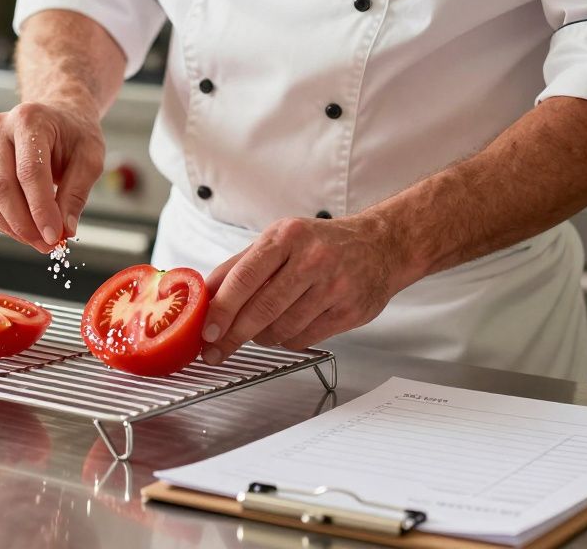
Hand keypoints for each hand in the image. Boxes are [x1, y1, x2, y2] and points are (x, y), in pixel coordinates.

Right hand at [0, 101, 105, 252]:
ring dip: (12, 228)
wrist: (58, 118)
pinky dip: (2, 223)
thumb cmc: (74, 135)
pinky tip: (24, 227)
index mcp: (29, 119)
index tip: (54, 236)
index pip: (29, 171)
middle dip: (24, 224)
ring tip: (39, 239)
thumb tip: (65, 229)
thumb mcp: (89, 158)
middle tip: (47, 244)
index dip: (40, 208)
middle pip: (1, 187)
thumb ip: (77, 193)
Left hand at [199, 214, 416, 363]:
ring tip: (259, 329)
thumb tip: (206, 294)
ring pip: (282, 329)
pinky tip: (287, 327)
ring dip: (262, 337)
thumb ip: (240, 265)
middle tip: (217, 348)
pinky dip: (287, 340)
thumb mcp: (278, 239)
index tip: (207, 331)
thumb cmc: (321, 243)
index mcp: (287, 237)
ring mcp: (334, 287)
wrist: (380, 246)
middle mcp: (312, 259)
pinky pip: (303, 339)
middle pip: (262, 309)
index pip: (244, 278)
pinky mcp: (349, 311)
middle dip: (233, 334)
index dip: (221, 309)